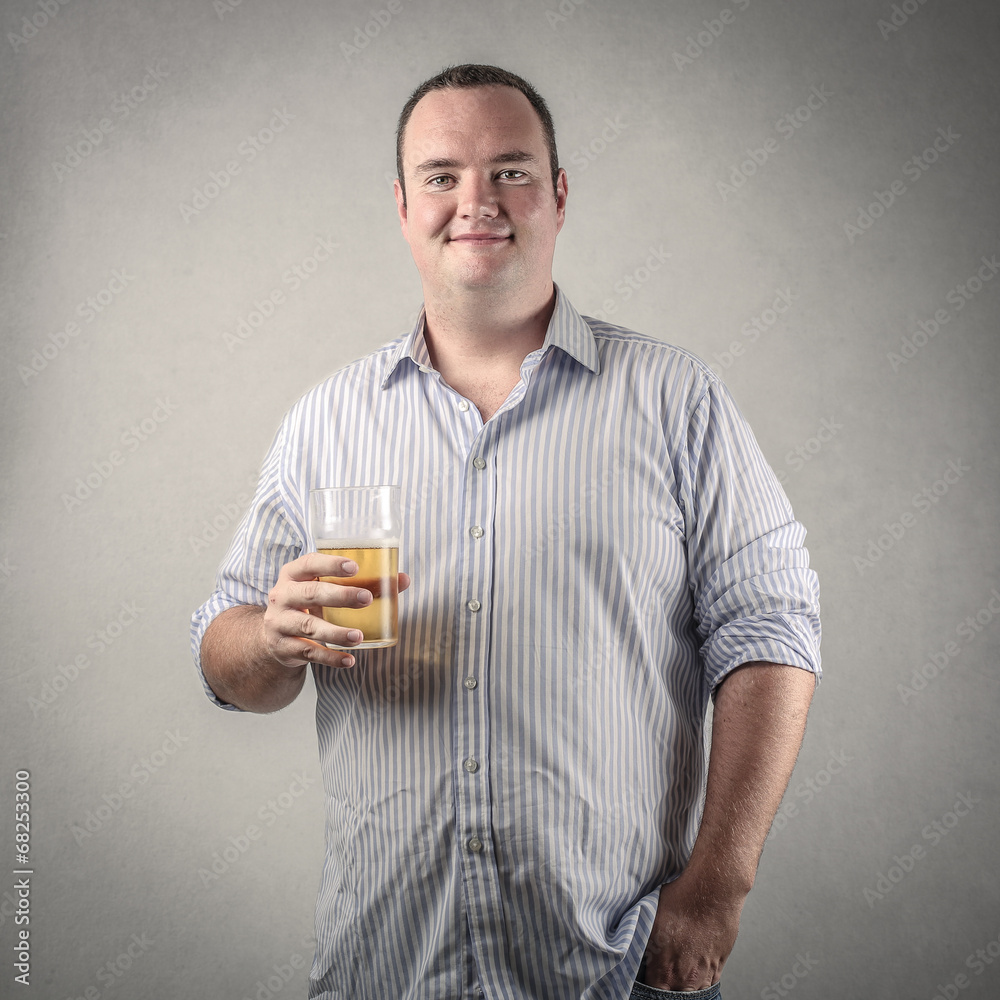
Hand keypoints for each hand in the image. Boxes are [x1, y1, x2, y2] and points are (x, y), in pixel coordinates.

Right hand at [263, 552, 409, 668]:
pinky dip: (330, 658)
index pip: (309, 563)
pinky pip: (309, 653)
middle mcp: (282, 595)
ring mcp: (280, 622)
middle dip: (340, 596)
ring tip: (359, 636)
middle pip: (310, 593)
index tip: (354, 567)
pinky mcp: (283, 647)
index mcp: (293, 574)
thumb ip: (362, 583)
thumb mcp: (325, 589)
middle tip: (367, 599)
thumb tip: (402, 580)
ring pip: (308, 626)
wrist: (273, 636)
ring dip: (335, 632)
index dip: (330, 564)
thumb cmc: (309, 604)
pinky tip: (349, 661)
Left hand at [640, 871, 742, 990]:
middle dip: (666, 987)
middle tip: (662, 972)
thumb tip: (637, 951)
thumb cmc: (681, 901)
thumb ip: (645, 945)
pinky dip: (699, 979)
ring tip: (678, 971)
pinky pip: (708, 984)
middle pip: (672, 995)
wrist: (711, 892)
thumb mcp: (651, 921)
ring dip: (683, 985)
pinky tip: (693, 969)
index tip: (647, 975)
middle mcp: (685, 978)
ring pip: (691, 993)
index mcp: (664, 970)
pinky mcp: (718, 966)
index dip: (647, 985)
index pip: (651, 991)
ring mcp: (704, 974)